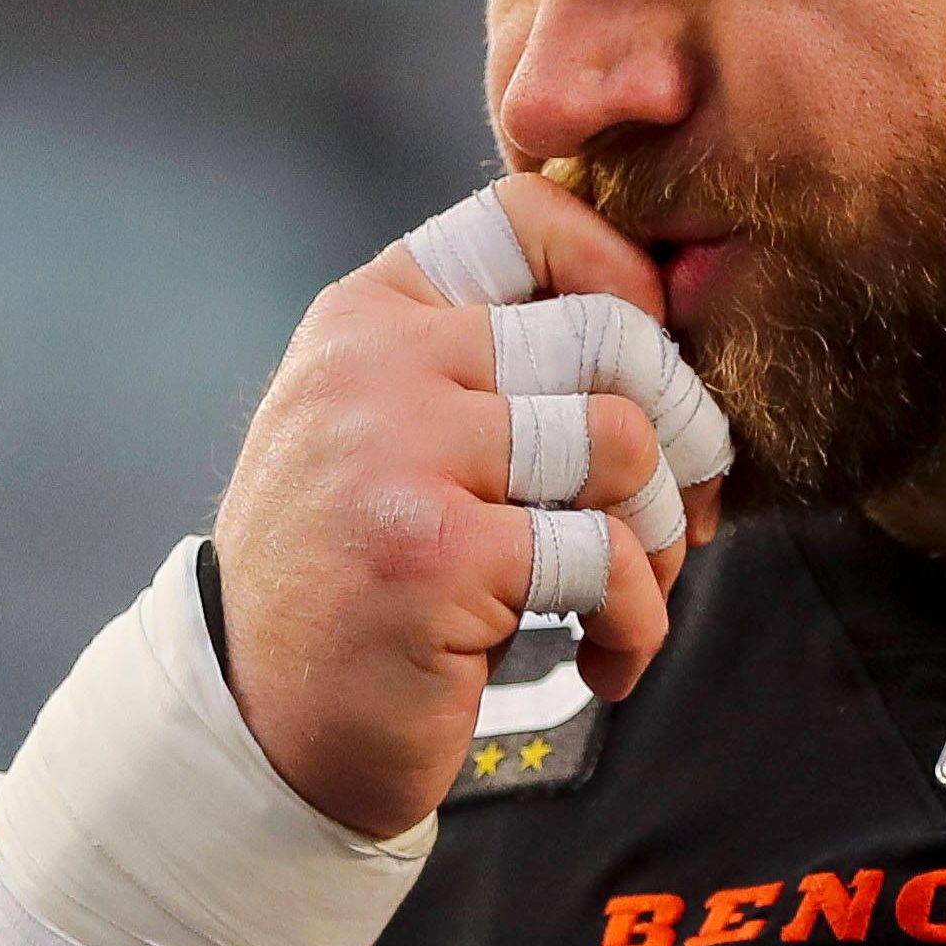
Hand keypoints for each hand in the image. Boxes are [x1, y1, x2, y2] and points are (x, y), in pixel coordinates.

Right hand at [212, 176, 721, 839]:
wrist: (258, 728)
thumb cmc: (357, 583)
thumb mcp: (394, 436)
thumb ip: (492, 369)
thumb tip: (672, 328)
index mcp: (368, 314)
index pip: (528, 218)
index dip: (627, 277)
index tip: (652, 377)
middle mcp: (374, 364)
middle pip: (608, 332)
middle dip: (684, 430)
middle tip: (687, 511)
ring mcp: (398, 453)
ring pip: (622, 440)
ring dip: (662, 536)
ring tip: (633, 594)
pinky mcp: (435, 554)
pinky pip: (604, 557)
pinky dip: (635, 623)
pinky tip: (604, 662)